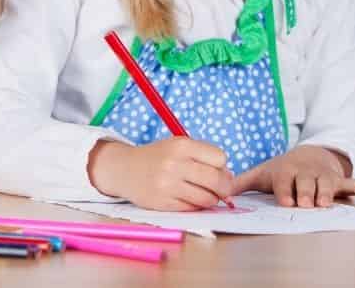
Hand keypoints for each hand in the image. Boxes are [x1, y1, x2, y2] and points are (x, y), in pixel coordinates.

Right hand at [87, 137, 234, 211]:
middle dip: (224, 187)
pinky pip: (191, 208)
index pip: (220, 158)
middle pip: (216, 180)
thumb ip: (204, 157)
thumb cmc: (159, 156)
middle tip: (223, 190)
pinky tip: (189, 198)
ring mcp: (167, 185)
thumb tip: (230, 178)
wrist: (125, 169)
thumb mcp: (179, 146)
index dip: (222, 166)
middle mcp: (175, 164)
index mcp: (182, 146)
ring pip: (206, 198)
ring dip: (212, 199)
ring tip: (205, 193)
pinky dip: (196, 206)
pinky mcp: (162, 203)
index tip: (217, 169)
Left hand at [232, 145, 354, 207]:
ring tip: (327, 203)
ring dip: (328, 192)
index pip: (285, 181)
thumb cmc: (283, 170)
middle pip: (307, 183)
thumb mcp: (263, 174)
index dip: (286, 190)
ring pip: (328, 184)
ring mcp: (324, 175)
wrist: (309, 154)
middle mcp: (306, 173)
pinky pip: (352, 182)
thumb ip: (242, 183)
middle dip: (307, 193)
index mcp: (286, 171)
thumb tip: (218, 191)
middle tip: (306, 203)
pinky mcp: (339, 179)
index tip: (286, 201)